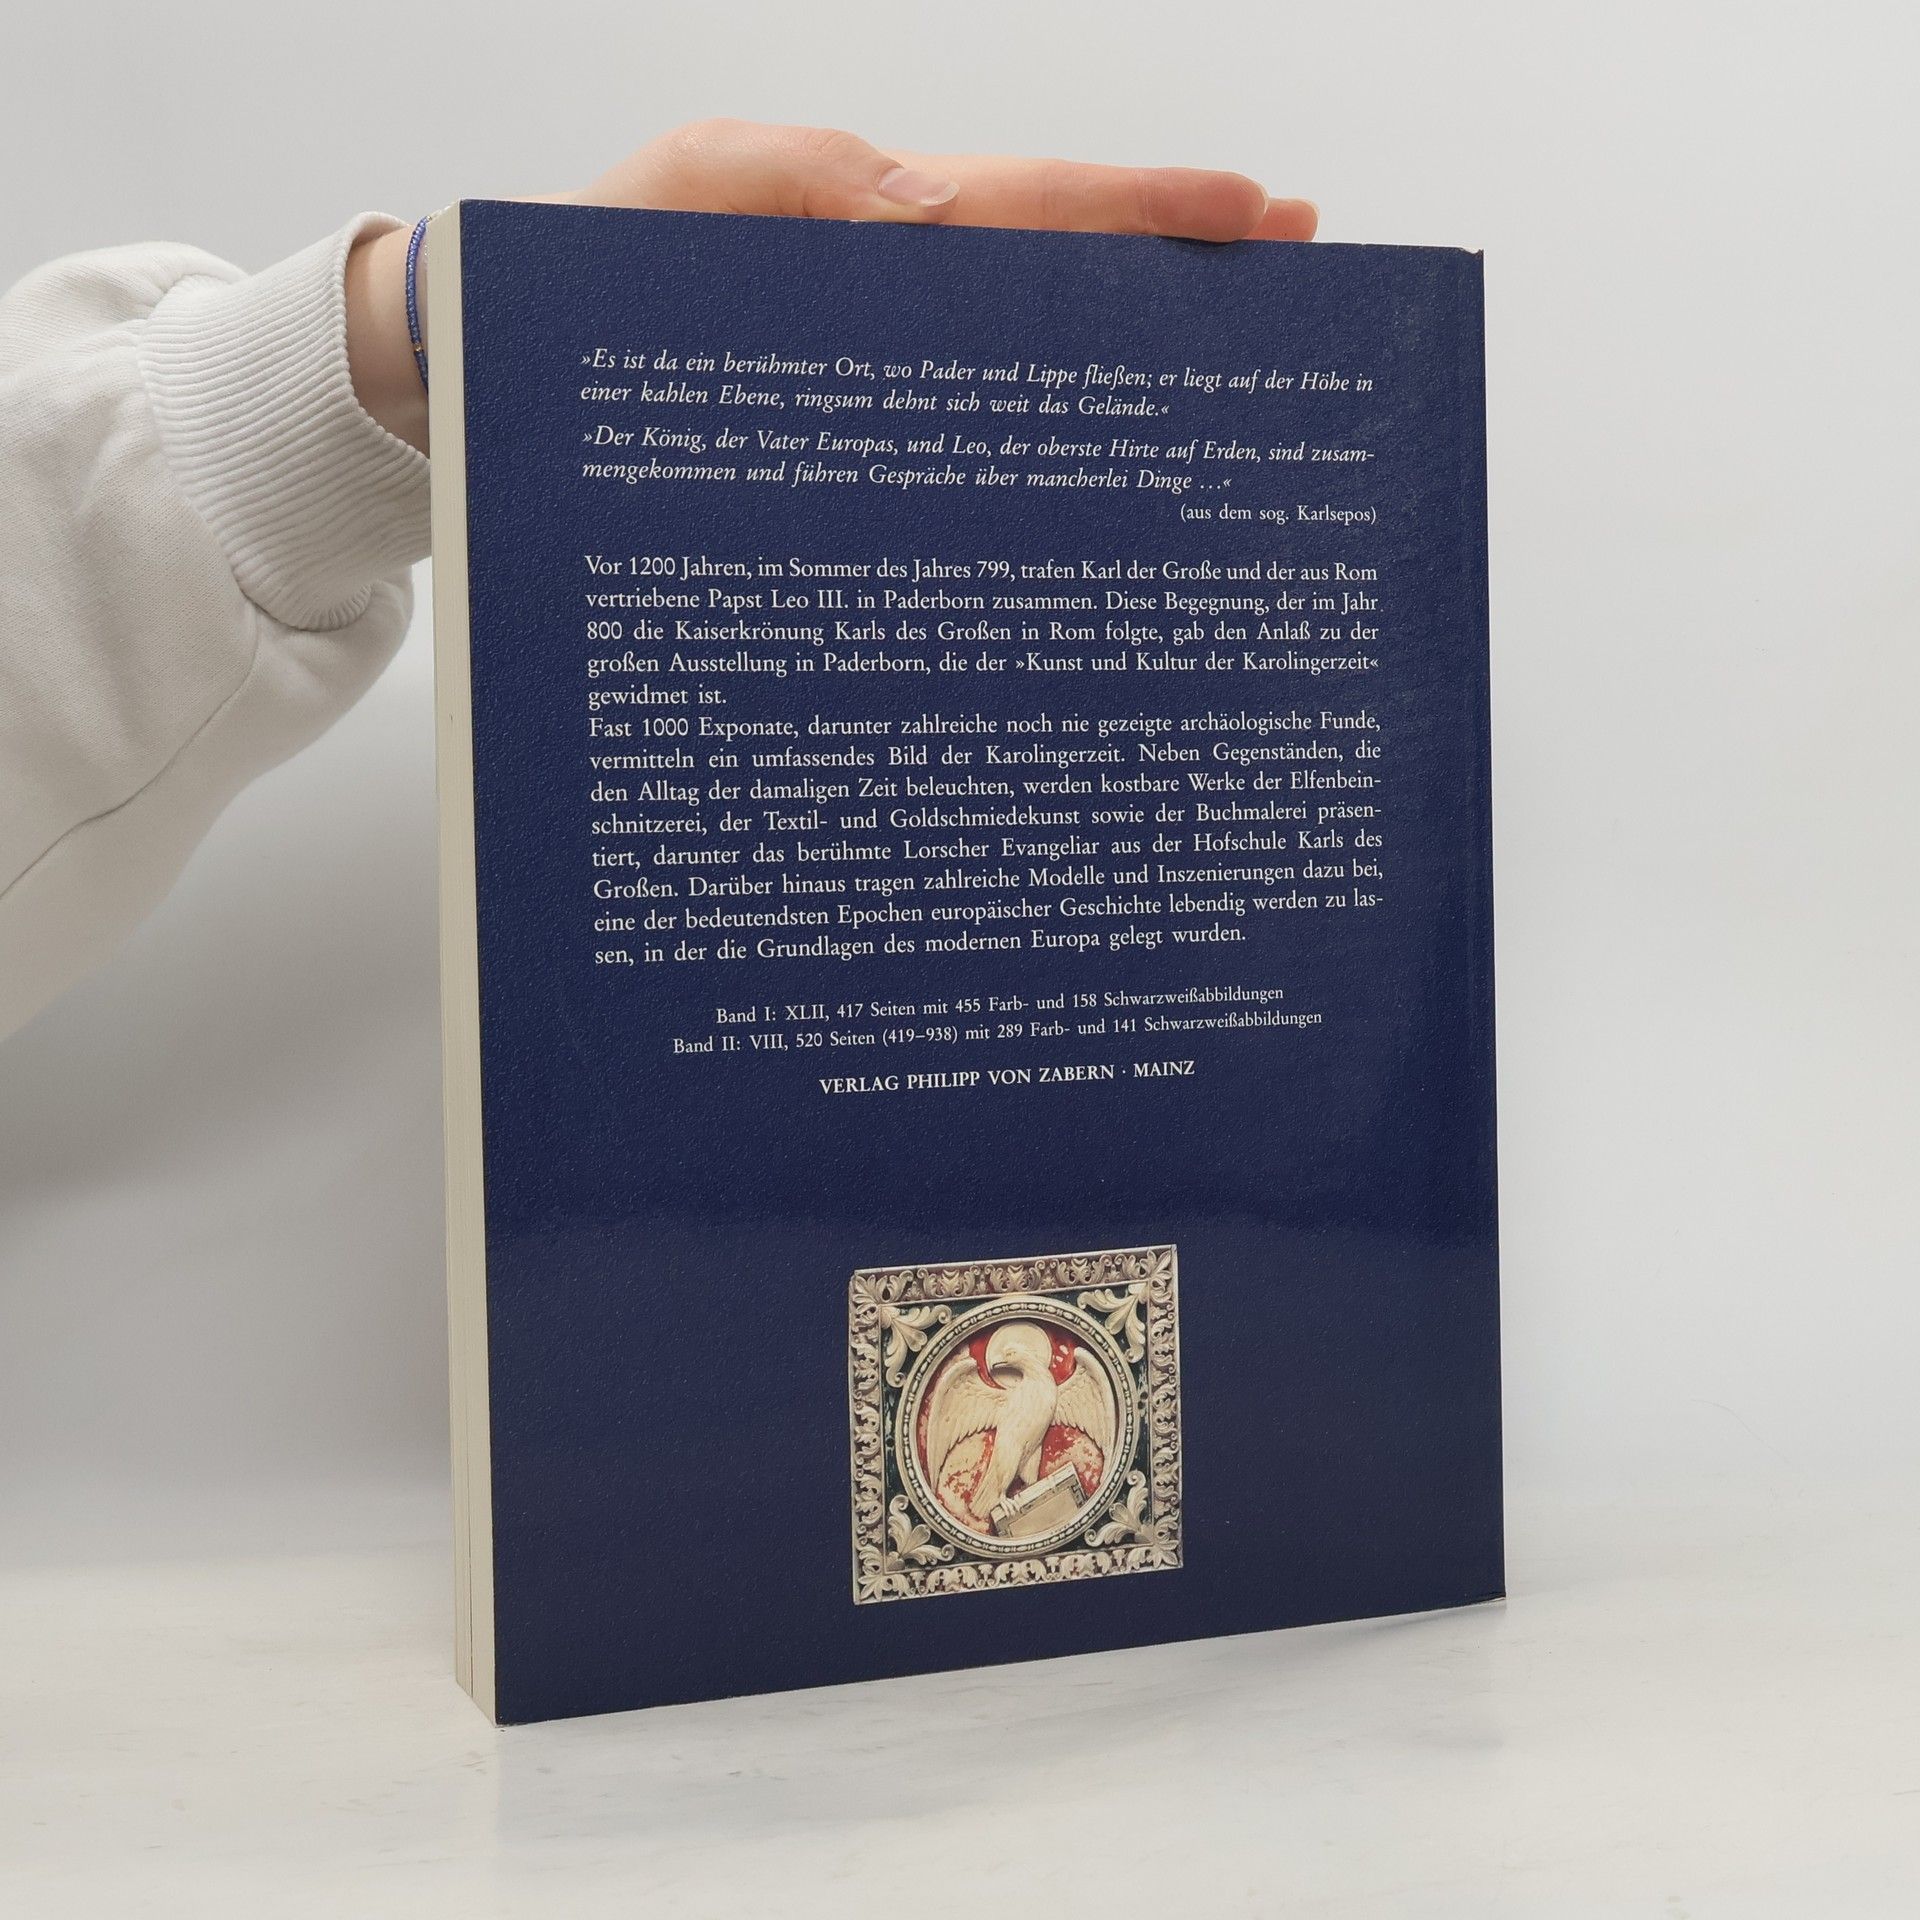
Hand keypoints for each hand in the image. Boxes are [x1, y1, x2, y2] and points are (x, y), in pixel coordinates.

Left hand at [347, 119, 1317, 452]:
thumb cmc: (558, 285)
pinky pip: (946, 396)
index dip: (1141, 211)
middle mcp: (868, 274)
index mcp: (844, 215)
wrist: (465, 372)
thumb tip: (917, 209)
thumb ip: (794, 194)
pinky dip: (1024, 408)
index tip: (1257, 216)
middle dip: (1166, 259)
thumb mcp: (664, 209)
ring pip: (1008, 332)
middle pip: (1043, 257)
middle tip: (1291, 264)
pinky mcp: (836, 408)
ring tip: (1223, 349)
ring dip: (1113, 340)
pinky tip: (1080, 447)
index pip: (1022, 206)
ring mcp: (858, 345)